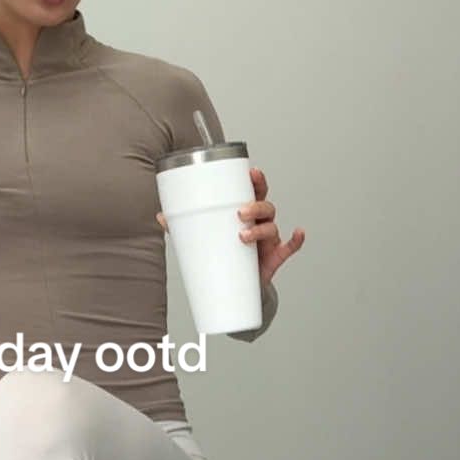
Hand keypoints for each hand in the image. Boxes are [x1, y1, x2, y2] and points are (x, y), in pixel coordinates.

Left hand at [156, 165, 305, 287]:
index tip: (251, 172)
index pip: (253, 191)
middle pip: (265, 205)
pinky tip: (298, 233)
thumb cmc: (224, 255)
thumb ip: (185, 227)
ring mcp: (268, 240)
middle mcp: (259, 222)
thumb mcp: (205, 239)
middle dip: (256, 204)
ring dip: (261, 228)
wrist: (235, 287)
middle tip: (241, 211)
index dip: (256, 180)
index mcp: (245, 213)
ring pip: (272, 226)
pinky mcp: (275, 258)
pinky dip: (296, 240)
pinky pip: (289, 247)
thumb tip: (161, 217)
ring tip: (243, 235)